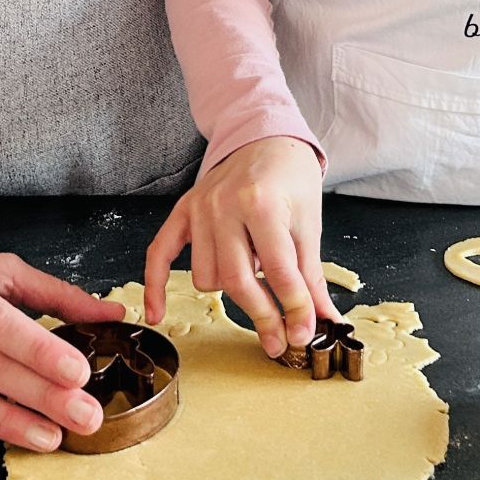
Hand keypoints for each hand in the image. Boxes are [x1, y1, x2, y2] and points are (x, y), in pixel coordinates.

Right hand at [142, 137, 335, 357]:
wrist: (264, 137)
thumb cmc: (290, 178)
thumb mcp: (309, 223)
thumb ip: (310, 275)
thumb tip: (323, 320)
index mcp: (262, 203)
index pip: (278, 270)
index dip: (294, 308)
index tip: (304, 333)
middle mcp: (225, 205)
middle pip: (237, 280)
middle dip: (262, 316)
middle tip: (279, 342)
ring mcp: (199, 207)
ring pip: (206, 276)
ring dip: (230, 291)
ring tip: (255, 280)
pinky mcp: (183, 210)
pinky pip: (160, 252)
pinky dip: (156, 284)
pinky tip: (159, 312)